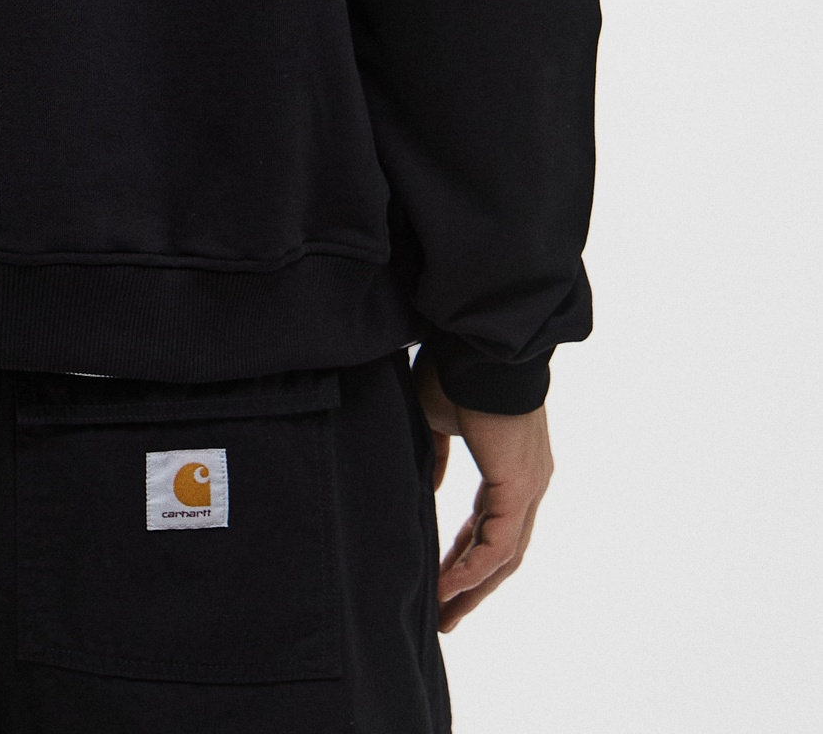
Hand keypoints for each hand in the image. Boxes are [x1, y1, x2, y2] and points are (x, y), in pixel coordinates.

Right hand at [413, 353, 553, 631]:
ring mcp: (529, 486)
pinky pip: (498, 544)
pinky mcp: (520, 487)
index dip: (465, 556)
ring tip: (444, 616)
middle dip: (472, 586)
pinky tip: (448, 587)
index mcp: (512, 467)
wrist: (480, 345)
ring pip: (505, 556)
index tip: (441, 582)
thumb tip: (431, 489)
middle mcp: (528, 482)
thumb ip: (438, 458)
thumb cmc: (458, 371)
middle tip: (445, 616)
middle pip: (503, 551)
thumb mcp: (439, 420)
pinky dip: (473, 570)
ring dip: (473, 588)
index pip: (491, 526)